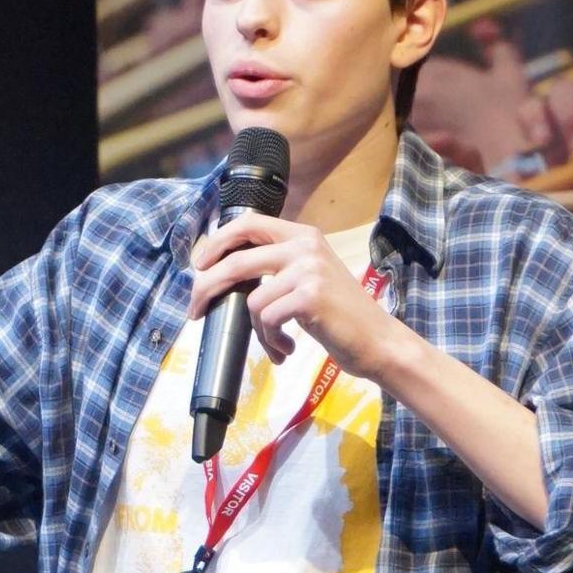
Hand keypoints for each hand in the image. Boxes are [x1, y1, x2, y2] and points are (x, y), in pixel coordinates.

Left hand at [187, 213, 400, 375]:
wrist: (378, 340)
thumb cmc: (340, 315)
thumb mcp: (309, 276)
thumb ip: (276, 266)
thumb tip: (222, 273)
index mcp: (302, 234)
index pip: (248, 223)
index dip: (217, 242)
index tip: (199, 265)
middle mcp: (304, 245)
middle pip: (236, 261)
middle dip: (207, 287)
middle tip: (195, 310)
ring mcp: (308, 269)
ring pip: (252, 300)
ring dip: (258, 331)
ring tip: (276, 344)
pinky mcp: (309, 296)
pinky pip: (266, 319)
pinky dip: (271, 341)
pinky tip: (287, 349)